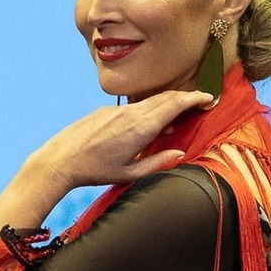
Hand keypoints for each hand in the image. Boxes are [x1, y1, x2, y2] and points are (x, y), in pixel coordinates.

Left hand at [31, 90, 214, 196]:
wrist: (61, 159)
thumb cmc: (95, 170)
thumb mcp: (130, 173)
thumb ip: (158, 162)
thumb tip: (180, 154)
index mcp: (141, 128)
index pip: (175, 104)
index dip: (195, 99)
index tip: (209, 99)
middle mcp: (132, 112)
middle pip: (166, 97)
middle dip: (187, 97)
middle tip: (202, 101)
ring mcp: (118, 109)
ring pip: (151, 100)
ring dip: (169, 103)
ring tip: (180, 114)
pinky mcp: (107, 110)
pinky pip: (136, 105)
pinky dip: (151, 108)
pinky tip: (152, 123)